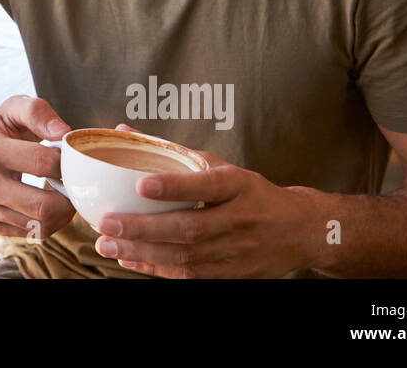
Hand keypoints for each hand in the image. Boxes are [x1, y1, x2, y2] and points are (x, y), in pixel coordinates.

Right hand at [0, 95, 75, 240]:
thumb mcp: (12, 109)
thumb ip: (38, 113)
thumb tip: (64, 132)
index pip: (40, 163)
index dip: (65, 162)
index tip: (70, 158)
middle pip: (42, 205)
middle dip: (69, 197)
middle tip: (75, 184)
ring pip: (39, 225)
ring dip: (62, 213)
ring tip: (65, 194)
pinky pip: (32, 233)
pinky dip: (50, 222)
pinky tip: (50, 205)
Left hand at [93, 128, 321, 277]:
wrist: (299, 230)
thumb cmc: (249, 193)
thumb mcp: (221, 167)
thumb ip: (173, 152)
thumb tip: (123, 131)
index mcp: (238, 185)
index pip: (205, 185)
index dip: (174, 187)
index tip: (141, 185)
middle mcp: (240, 218)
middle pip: (190, 228)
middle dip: (144, 228)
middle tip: (107, 222)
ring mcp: (238, 251)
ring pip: (186, 256)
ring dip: (143, 252)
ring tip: (108, 244)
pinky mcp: (233, 274)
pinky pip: (190, 275)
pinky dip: (156, 269)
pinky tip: (129, 260)